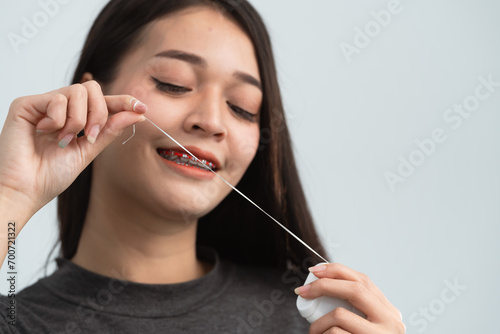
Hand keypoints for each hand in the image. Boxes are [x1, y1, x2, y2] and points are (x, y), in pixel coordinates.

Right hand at [0, 80, 146, 218]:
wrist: (26, 190)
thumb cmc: (50, 175)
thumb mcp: (88, 151)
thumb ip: (109, 129)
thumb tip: (136, 113)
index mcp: (74, 119)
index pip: (102, 101)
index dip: (123, 101)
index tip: (142, 108)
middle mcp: (59, 108)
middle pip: (92, 88)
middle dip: (99, 113)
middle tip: (90, 136)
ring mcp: (43, 104)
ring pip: (77, 91)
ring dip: (78, 120)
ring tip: (64, 139)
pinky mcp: (25, 105)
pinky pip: (57, 98)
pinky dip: (59, 119)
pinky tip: (45, 133)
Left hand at [295, 263, 404, 333]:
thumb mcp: (364, 327)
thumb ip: (355, 309)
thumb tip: (320, 282)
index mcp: (389, 312)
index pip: (363, 280)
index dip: (337, 270)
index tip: (314, 271)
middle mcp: (391, 323)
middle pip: (355, 289)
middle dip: (323, 285)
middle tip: (302, 292)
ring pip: (339, 315)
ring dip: (317, 324)